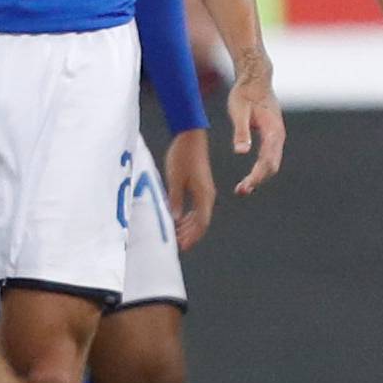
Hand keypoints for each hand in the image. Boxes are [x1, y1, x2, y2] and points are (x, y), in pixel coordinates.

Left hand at [164, 129, 216, 249]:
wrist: (191, 136)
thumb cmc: (183, 156)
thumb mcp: (175, 179)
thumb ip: (175, 200)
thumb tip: (174, 219)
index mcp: (204, 195)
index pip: (201, 222)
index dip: (192, 236)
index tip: (181, 247)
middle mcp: (207, 194)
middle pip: (201, 221)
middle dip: (190, 234)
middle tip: (176, 245)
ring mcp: (204, 190)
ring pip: (199, 215)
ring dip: (188, 226)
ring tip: (176, 235)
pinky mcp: (200, 185)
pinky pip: (196, 207)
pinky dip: (188, 216)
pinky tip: (179, 219)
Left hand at [226, 72, 284, 194]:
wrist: (256, 78)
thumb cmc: (245, 93)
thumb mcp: (239, 111)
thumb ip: (241, 131)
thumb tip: (241, 152)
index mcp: (273, 131)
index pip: (267, 161)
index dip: (256, 176)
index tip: (243, 188)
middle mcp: (278, 136)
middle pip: (272, 165)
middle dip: (258, 180)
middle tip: (240, 191)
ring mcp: (277, 136)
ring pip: (272, 162)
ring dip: (260, 177)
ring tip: (243, 188)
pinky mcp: (272, 135)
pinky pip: (270, 157)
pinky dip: (261, 169)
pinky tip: (251, 175)